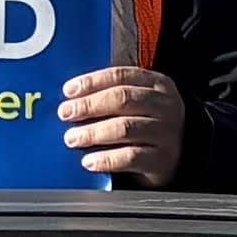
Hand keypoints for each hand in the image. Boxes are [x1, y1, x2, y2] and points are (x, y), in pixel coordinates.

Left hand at [59, 65, 187, 187]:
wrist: (172, 160)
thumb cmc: (145, 128)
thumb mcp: (136, 105)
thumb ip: (110, 96)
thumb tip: (71, 99)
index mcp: (159, 85)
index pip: (121, 76)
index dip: (92, 82)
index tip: (68, 90)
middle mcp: (167, 107)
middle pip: (123, 99)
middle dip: (89, 105)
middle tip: (65, 113)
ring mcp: (167, 134)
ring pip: (125, 128)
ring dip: (93, 132)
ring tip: (72, 138)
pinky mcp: (163, 161)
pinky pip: (130, 157)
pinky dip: (106, 159)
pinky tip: (89, 161)